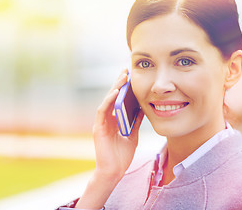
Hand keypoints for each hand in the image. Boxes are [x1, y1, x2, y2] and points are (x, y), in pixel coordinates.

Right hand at [76, 69, 143, 208]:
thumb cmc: (122, 155)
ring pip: (107, 101)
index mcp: (113, 120)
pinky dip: (109, 101)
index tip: (131, 76)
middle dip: (119, 83)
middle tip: (126, 70)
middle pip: (112, 97)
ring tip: (122, 77)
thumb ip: (135, 122)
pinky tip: (115, 92)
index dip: (123, 88)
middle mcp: (106, 119)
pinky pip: (102, 111)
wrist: (114, 171)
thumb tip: (143, 108)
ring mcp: (101, 123)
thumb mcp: (132, 134)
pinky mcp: (98, 128)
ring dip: (114, 88)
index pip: (118, 100)